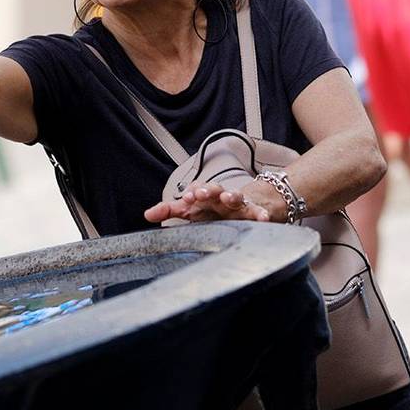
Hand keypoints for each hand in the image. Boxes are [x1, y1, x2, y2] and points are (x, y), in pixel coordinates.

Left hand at [144, 181, 271, 224]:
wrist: (242, 206)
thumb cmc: (211, 209)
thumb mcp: (190, 210)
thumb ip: (169, 210)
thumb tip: (147, 214)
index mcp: (203, 197)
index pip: (196, 190)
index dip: (191, 193)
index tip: (186, 198)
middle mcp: (219, 198)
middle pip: (213, 190)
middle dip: (207, 190)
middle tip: (199, 194)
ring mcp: (236, 204)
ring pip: (235, 197)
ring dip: (231, 196)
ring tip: (228, 198)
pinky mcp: (252, 212)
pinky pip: (257, 212)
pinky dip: (260, 214)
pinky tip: (263, 219)